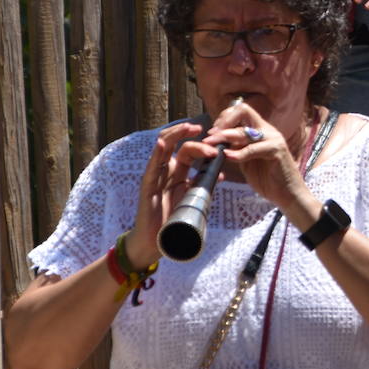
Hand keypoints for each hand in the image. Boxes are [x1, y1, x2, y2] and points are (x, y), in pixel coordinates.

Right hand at [128, 121, 205, 268]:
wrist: (159, 241)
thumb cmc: (175, 219)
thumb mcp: (193, 198)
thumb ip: (204, 185)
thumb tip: (220, 174)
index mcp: (177, 172)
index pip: (186, 150)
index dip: (199, 142)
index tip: (213, 140)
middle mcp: (165, 171)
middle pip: (173, 143)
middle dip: (186, 132)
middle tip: (200, 128)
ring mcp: (155, 176)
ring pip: (162, 149)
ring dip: (175, 136)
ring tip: (187, 128)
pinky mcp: (147, 187)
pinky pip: (151, 168)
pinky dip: (156, 154)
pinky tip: (161, 144)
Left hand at [195, 101, 313, 214]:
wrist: (287, 194)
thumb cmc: (267, 179)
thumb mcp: (246, 161)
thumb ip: (236, 149)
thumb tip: (218, 143)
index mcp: (260, 130)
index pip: (241, 111)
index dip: (225, 118)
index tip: (213, 132)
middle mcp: (267, 130)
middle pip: (243, 110)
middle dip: (223, 122)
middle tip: (210, 136)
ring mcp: (273, 138)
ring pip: (245, 130)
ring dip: (225, 136)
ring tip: (213, 145)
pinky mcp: (277, 150)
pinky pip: (253, 148)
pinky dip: (238, 153)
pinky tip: (228, 157)